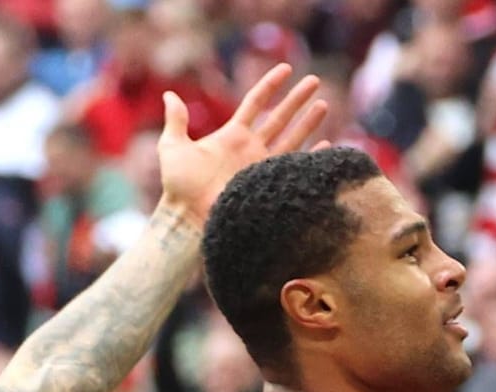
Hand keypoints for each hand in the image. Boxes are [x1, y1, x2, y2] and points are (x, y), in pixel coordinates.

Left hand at [157, 63, 327, 222]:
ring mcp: (261, 167)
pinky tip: (326, 147)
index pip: (256, 102)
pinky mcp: (268, 185)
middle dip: (297, 99)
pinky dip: (311, 158)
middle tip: (315, 81)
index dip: (271, 84)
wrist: (189, 219)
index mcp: (232, 136)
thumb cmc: (179, 187)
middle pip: (279, 117)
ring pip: (291, 139)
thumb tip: (169, 95)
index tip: (286, 68)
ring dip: (308, 122)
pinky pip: (294, 168)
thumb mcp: (173, 147)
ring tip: (323, 105)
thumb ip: (176, 120)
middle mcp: (250, 149)